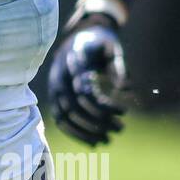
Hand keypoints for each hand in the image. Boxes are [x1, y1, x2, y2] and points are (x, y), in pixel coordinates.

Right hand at [47, 21, 128, 145]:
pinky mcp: (55, 97)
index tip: (124, 111)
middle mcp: (60, 75)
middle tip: (120, 129)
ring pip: (66, 115)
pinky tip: (93, 143)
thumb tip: (124, 88)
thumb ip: (119, 65)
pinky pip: (61, 119)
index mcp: (73, 62)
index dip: (104, 105)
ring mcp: (54, 87)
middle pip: (75, 106)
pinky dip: (76, 133)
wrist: (77, 37)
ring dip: (86, 132)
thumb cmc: (99, 44)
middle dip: (98, 121)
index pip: (84, 90)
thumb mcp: (112, 48)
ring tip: (107, 140)